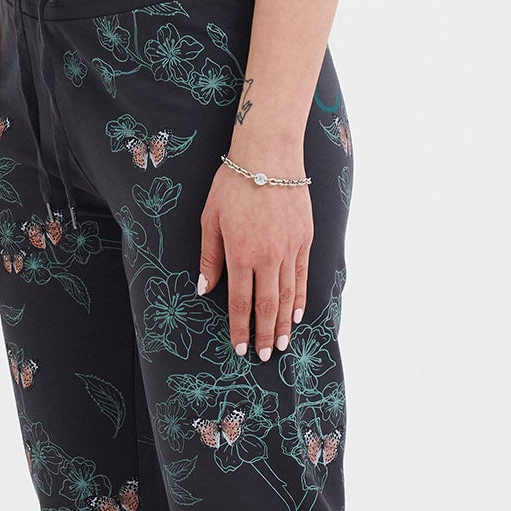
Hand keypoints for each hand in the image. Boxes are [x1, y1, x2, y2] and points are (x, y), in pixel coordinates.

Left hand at [199, 168, 310, 358]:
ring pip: (287, 295)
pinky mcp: (304, 238)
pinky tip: (296, 315)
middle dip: (264, 334)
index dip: (239, 328)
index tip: (239, 348)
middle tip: (262, 356)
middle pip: (267, 305)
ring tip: (281, 345)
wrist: (269, 154)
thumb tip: (205, 290)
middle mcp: (268, 255)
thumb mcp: (210, 219)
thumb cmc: (233, 184)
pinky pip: (302, 276)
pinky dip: (299, 298)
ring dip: (283, 323)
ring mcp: (290, 248)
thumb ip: (210, 257)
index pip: (241, 301)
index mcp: (241, 252)